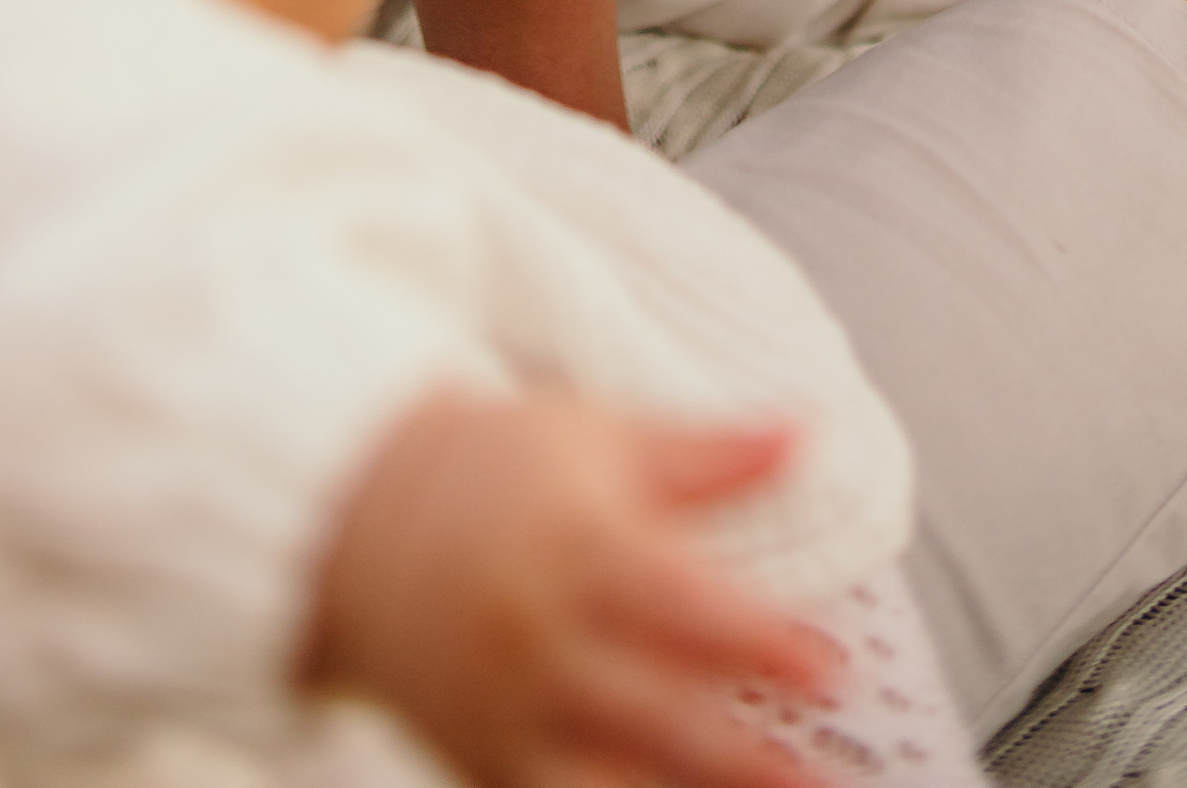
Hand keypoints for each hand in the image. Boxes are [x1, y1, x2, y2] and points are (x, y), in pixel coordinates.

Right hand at [300, 387, 833, 787]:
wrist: (358, 516)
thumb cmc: (494, 468)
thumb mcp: (602, 438)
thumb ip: (707, 453)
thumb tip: (802, 433)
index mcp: (576, 551)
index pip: (685, 609)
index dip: (762, 645)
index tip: (828, 667)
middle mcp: (540, 640)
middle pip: (657, 716)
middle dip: (744, 759)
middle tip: (817, 775)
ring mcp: (506, 713)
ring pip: (610, 784)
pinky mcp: (482, 761)